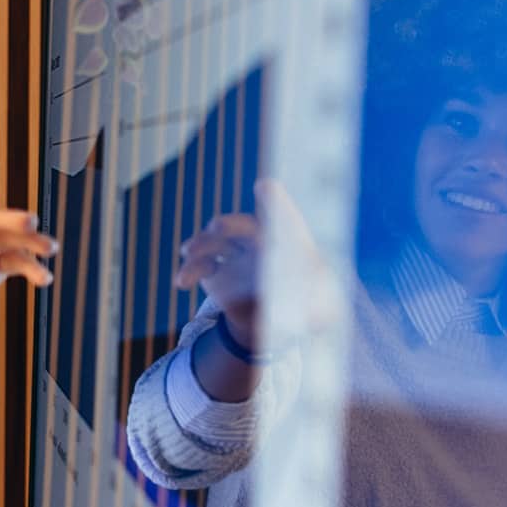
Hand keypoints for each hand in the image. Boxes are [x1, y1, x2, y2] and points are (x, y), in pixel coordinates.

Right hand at [168, 179, 311, 351]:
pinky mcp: (215, 271)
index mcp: (287, 246)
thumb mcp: (318, 309)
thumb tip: (325, 318)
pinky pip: (200, 266)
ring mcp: (234, 254)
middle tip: (218, 227)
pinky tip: (181, 282)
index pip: (284, 221)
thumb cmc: (301, 306)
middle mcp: (259, 243)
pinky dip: (189, 271)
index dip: (275, 203)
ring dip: (201, 244)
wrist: (271, 319)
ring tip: (188, 251)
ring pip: (216, 243)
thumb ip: (320, 311)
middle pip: (243, 227)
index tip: (265, 187)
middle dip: (231, 225)